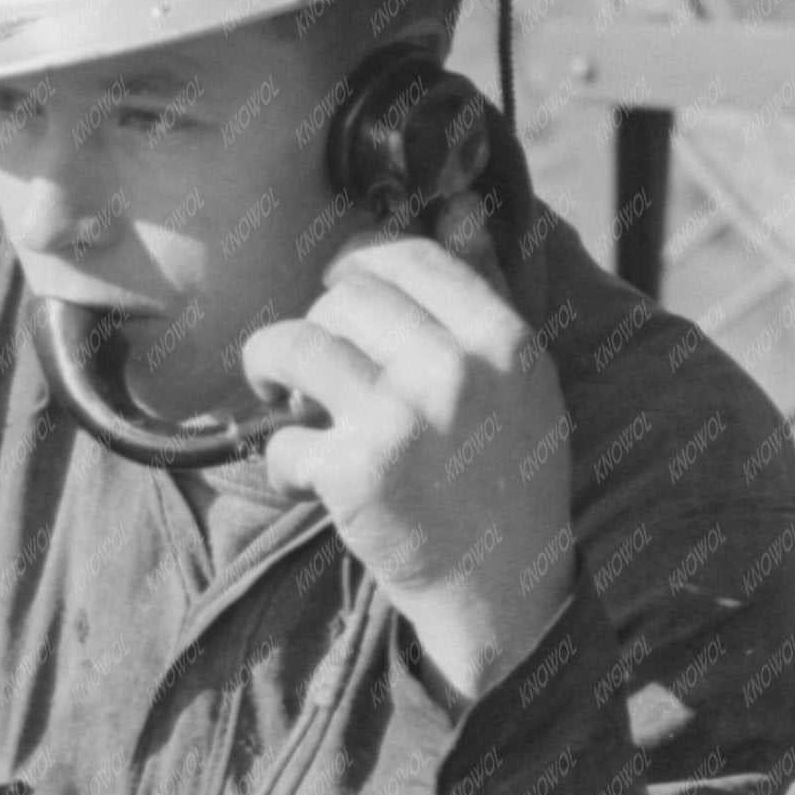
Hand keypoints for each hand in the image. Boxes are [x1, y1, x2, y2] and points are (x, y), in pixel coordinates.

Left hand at [240, 232, 572, 703]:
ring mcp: (402, 421)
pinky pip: (284, 436)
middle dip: (317, 328)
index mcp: (501, 340)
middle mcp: (454, 371)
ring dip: (273, 370)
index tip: (341, 298)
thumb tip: (457, 205)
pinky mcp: (357, 475)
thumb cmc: (505, 479)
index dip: (356, 268)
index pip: (407, 257)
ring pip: (296, 346)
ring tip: (288, 401)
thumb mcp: (521, 380)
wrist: (501, 589)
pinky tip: (308, 479)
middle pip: (341, 298)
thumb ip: (485, 292)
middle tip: (319, 372)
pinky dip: (283, 459)